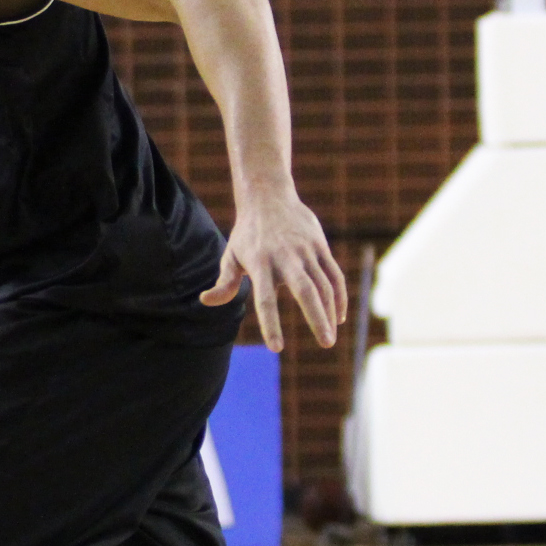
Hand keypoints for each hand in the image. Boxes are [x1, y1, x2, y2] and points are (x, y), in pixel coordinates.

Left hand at [200, 188, 346, 351]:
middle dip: (317, 318)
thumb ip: (224, 282)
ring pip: (324, 284)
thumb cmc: (247, 234)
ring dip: (331, 312)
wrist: (268, 196)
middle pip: (306, 291)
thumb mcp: (231, 255)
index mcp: (260, 264)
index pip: (265, 300)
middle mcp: (285, 257)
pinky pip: (334, 274)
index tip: (276, 348)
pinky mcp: (320, 246)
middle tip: (326, 344)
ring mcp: (306, 250)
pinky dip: (340, 296)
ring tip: (330, 337)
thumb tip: (206, 301)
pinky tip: (339, 317)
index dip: (270, 324)